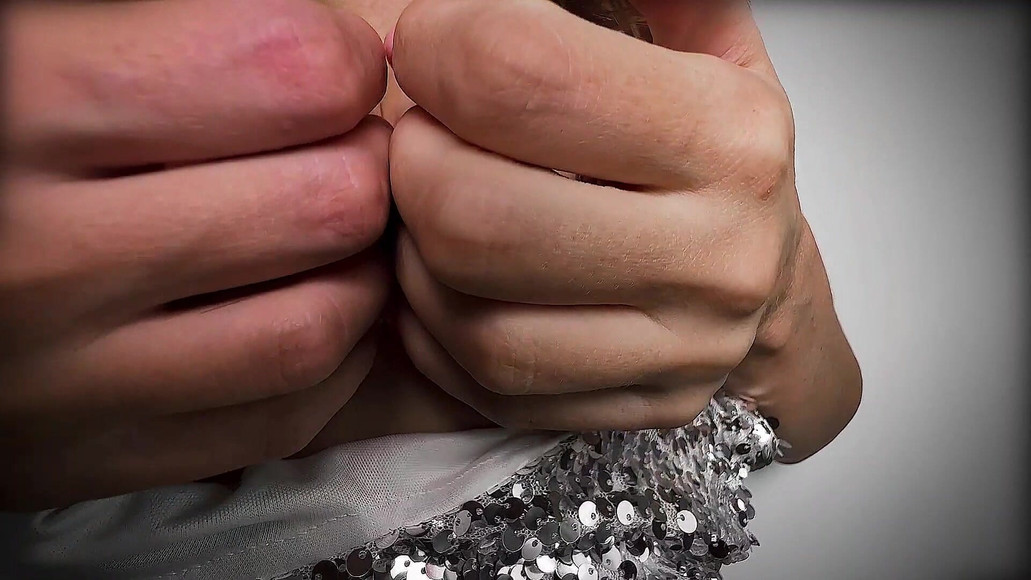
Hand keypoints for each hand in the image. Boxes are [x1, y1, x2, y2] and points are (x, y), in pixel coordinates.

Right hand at [0, 0, 390, 509]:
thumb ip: (160, 25)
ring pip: (317, 325)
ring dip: (358, 267)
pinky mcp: (87, 454)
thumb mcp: (28, 39)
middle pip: (324, 204)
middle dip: (361, 161)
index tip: (326, 61)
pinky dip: (327, 360)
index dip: (336, 56)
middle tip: (338, 145)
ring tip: (327, 228)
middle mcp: (40, 256)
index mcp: (19, 100)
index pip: (286, 72)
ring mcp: (66, 377)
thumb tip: (325, 40)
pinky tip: (301, 303)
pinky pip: (277, 417)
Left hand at [389, 0, 860, 460]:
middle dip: (411, 160)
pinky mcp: (633, 407)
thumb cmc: (704, 146)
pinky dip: (432, 323)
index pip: (521, 76)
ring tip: (431, 205)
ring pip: (470, 315)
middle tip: (423, 133)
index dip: (438, 44)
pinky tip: (446, 276)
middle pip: (475, 214)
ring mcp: (677, 351)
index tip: (430, 43)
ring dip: (413, 249)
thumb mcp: (690, 38)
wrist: (765, 274)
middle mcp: (717, 256)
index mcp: (730, 136)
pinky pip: (481, 380)